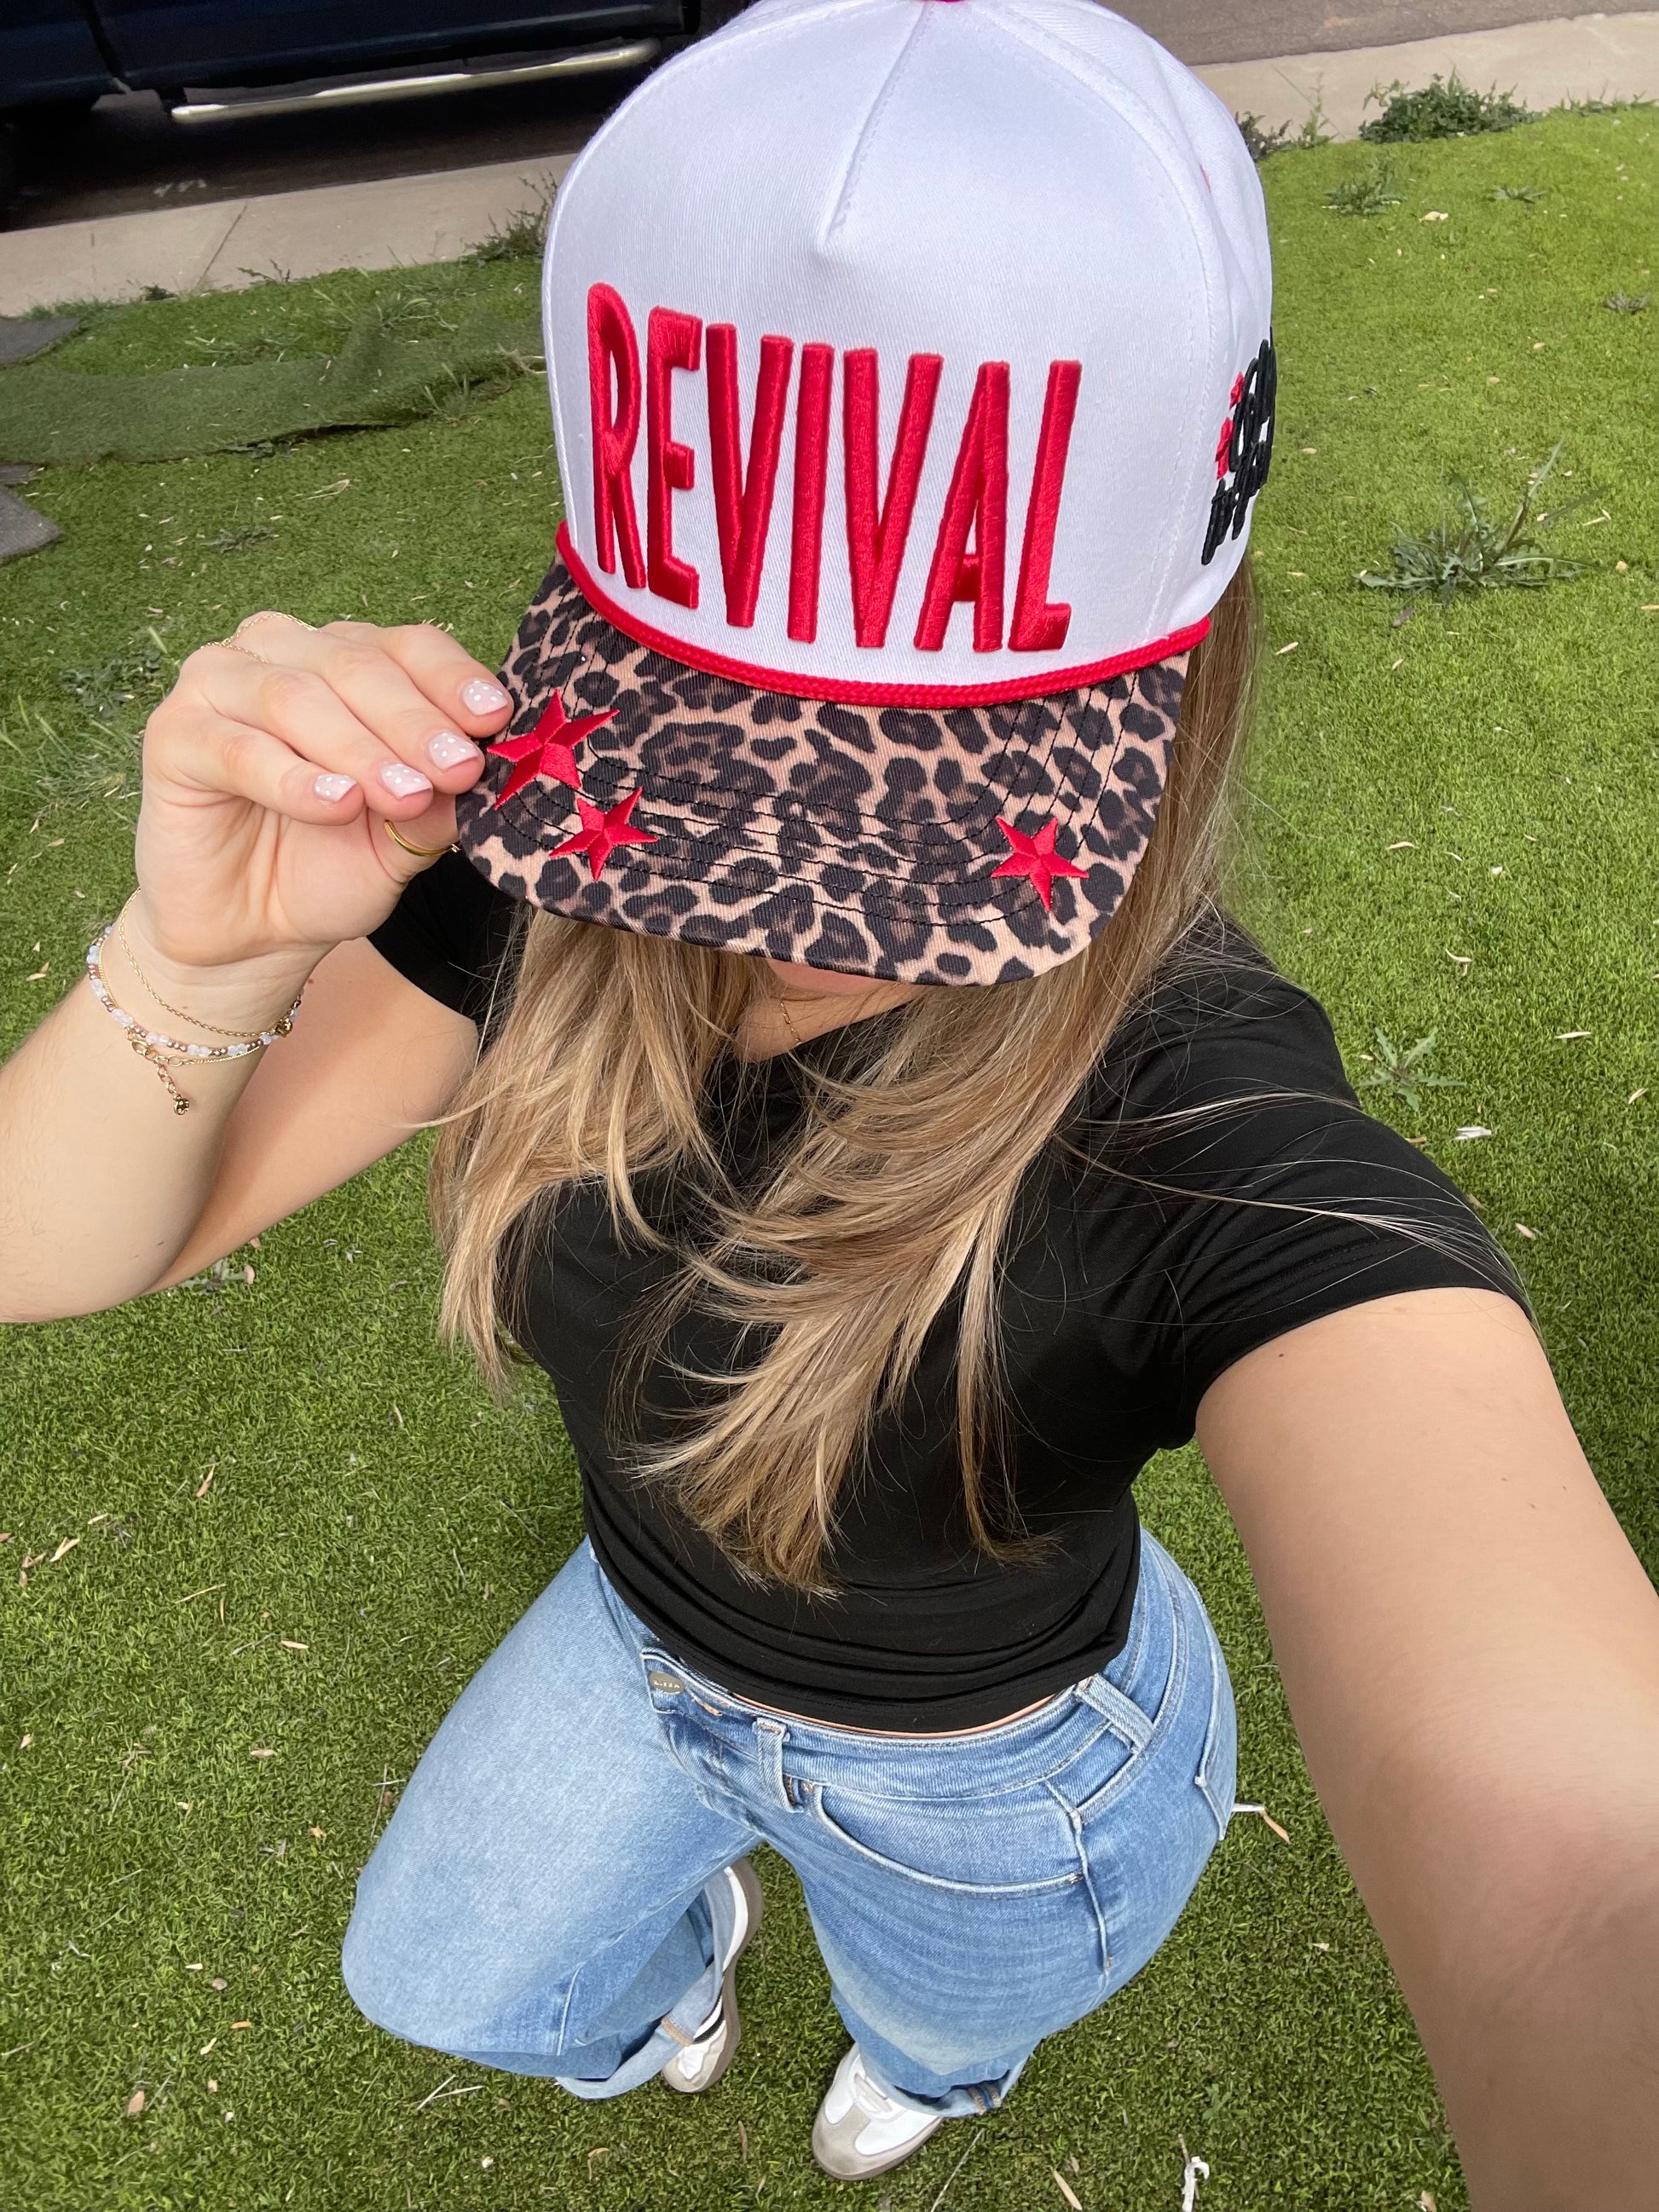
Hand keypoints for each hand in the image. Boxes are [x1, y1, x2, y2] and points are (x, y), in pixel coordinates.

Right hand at [132, 613, 512, 974]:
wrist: (255, 933)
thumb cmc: (330, 867)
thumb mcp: (404, 838)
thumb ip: (438, 799)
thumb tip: (479, 770)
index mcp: (346, 660)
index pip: (408, 647)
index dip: (452, 681)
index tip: (495, 721)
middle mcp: (282, 654)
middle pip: (357, 666)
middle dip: (414, 722)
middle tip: (459, 769)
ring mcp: (219, 684)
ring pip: (297, 697)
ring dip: (359, 748)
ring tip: (403, 796)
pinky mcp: (173, 733)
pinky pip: (238, 747)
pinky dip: (293, 777)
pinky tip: (336, 803)